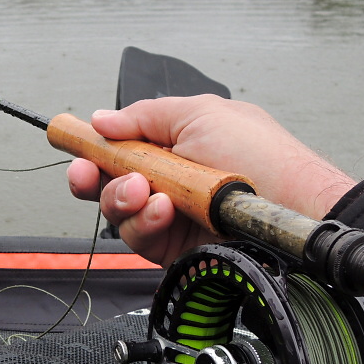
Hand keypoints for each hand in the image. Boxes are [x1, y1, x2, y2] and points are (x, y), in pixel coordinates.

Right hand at [67, 95, 355, 267]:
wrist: (295, 206)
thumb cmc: (260, 157)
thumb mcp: (199, 115)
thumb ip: (143, 117)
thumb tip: (100, 119)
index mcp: (174, 144)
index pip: (120, 146)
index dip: (92, 147)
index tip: (67, 141)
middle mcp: (168, 180)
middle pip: (108, 182)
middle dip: (93, 177)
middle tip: (87, 174)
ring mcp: (172, 215)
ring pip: (119, 212)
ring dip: (122, 198)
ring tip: (146, 192)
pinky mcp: (176, 248)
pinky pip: (139, 238)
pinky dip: (144, 222)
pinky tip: (163, 210)